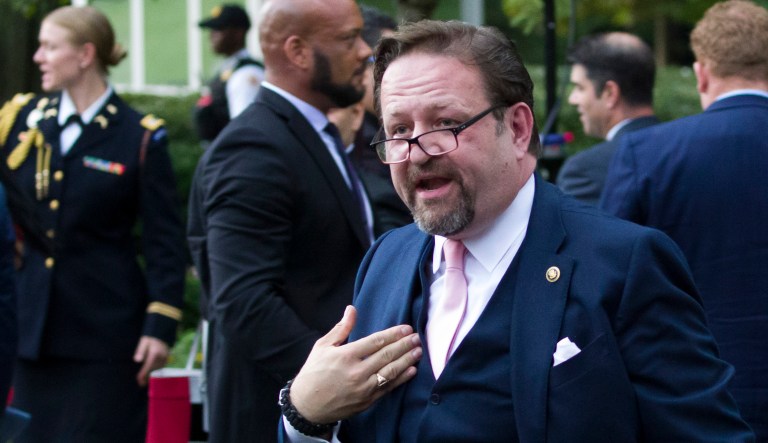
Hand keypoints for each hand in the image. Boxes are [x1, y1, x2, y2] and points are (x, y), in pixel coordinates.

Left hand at [133, 336, 169, 386]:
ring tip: (143, 379)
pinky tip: (149, 370)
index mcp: (154, 354)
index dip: (142, 375)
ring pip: (155, 369)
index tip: (139, 382)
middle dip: (145, 376)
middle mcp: (161, 358)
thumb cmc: (150, 338)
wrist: (161, 333)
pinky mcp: (166, 359)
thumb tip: (137, 360)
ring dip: (150, 373)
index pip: (147, 367)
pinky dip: (154, 369)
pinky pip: (159, 367)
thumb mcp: (143, 342)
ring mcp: (165, 359)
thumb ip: (140, 351)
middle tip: (140, 383)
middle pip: (152, 370)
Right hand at [289, 305, 421, 423]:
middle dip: (404, 345)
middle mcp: (356, 371)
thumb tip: (352, 309)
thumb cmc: (314, 372)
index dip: (393, 334)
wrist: (307, 405)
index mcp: (346, 355)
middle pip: (386, 355)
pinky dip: (401, 379)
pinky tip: (411, 370)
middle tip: (417, 338)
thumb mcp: (322, 346)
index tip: (406, 328)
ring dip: (406, 360)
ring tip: (418, 351)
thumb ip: (341, 328)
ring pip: (390, 372)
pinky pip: (388, 388)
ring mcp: (363, 388)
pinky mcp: (367, 401)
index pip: (375, 341)